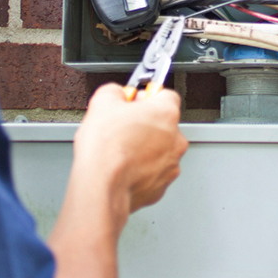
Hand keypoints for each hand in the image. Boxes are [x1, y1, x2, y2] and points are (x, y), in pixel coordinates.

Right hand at [75, 83, 187, 211]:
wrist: (102, 187)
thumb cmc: (105, 150)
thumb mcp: (102, 102)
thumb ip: (115, 91)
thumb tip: (117, 94)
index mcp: (166, 114)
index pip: (166, 95)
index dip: (147, 96)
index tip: (135, 100)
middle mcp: (175, 139)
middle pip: (164, 123)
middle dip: (146, 123)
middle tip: (123, 126)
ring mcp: (170, 164)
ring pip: (160, 149)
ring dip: (145, 147)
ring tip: (121, 150)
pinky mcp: (161, 186)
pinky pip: (154, 171)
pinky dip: (142, 169)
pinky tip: (124, 167)